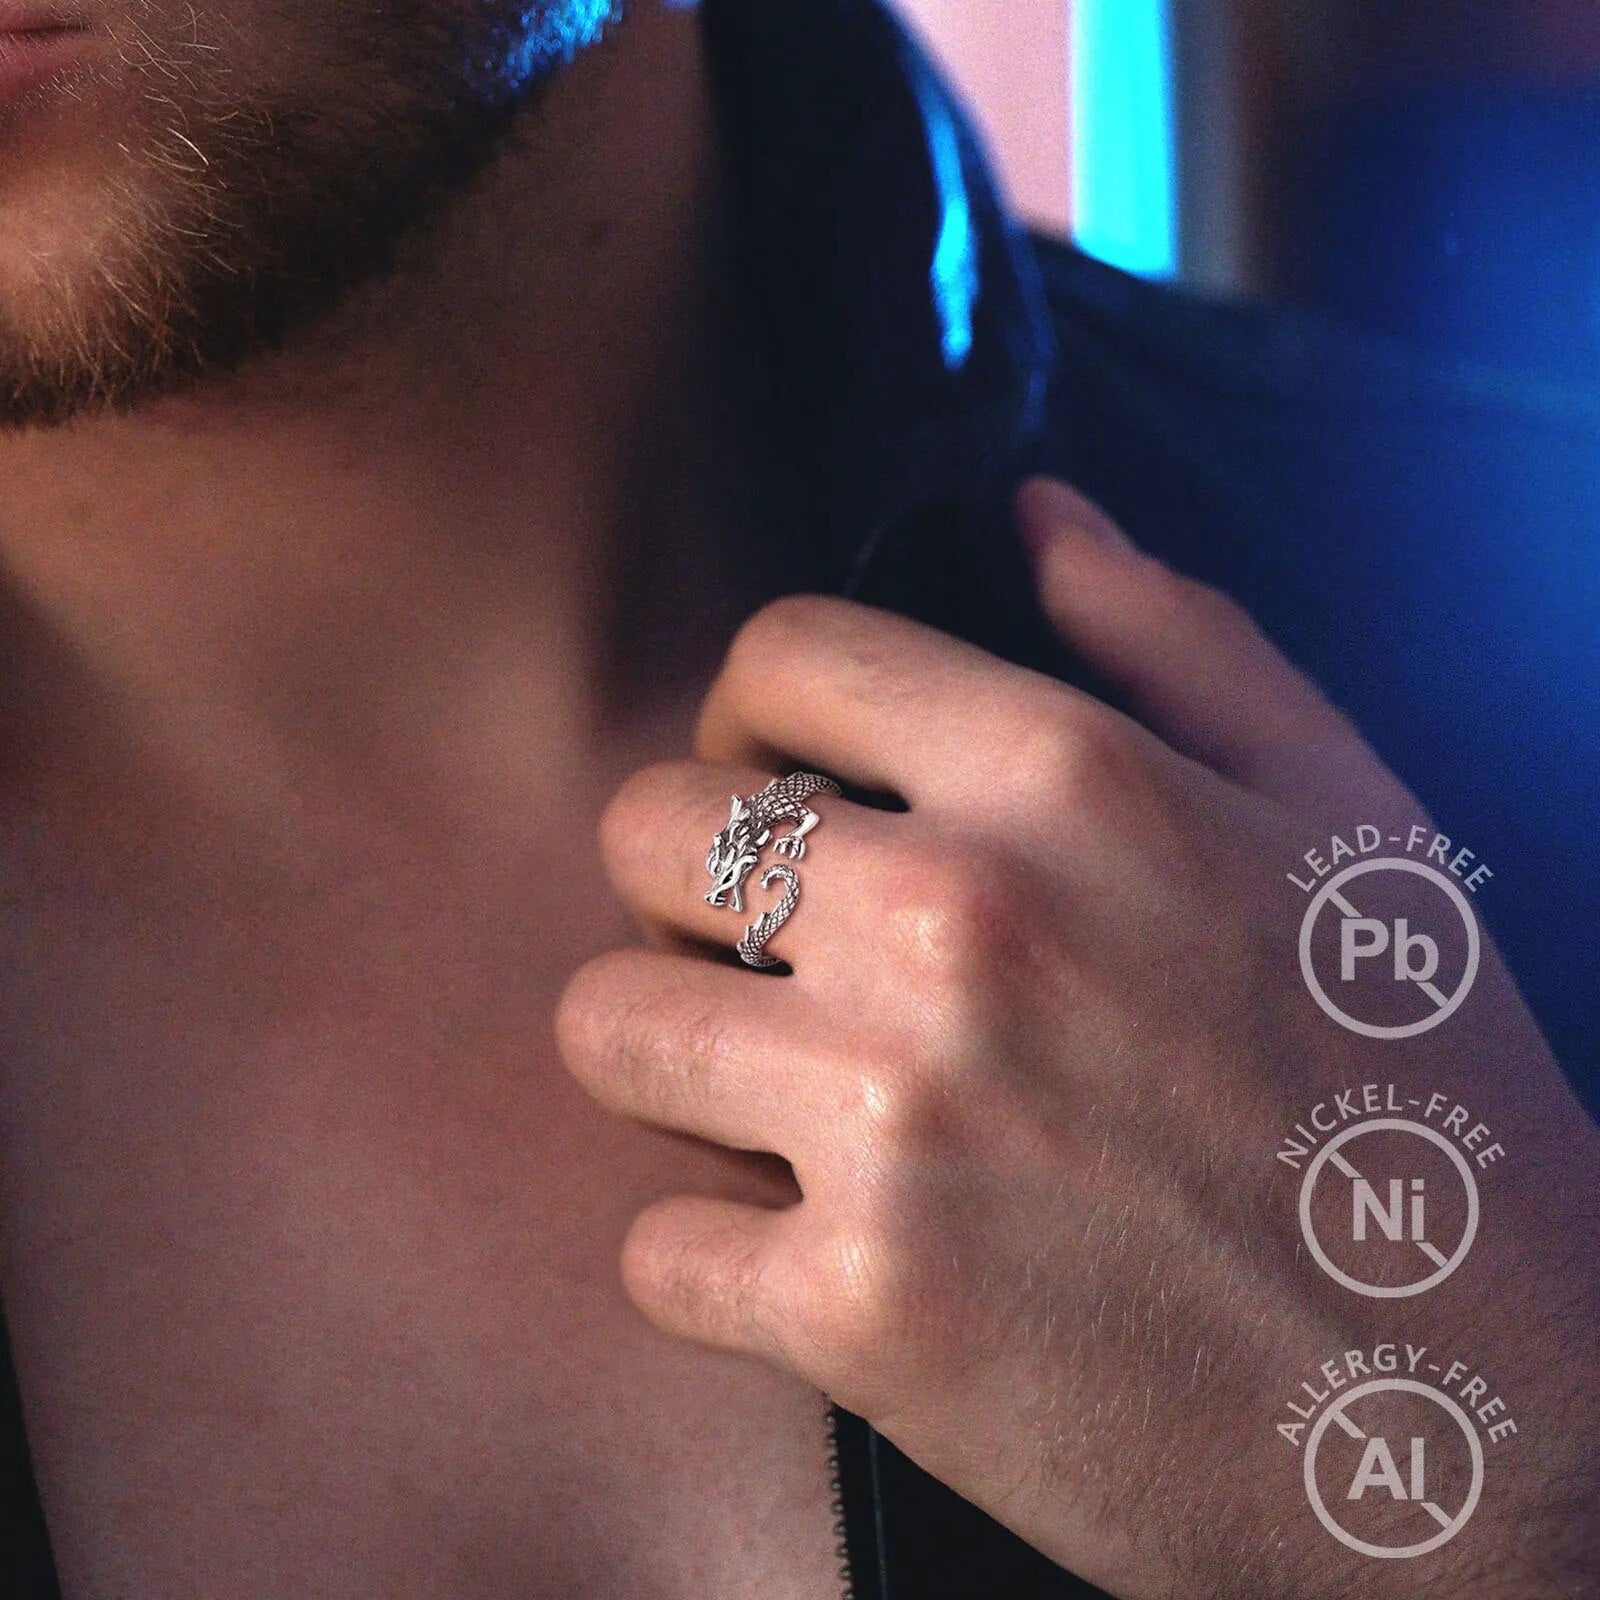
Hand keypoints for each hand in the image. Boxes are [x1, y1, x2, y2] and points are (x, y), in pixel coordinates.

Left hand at [557, 479, 1599, 1598]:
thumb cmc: (1420, 1099)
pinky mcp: (860, 1317)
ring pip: (608, 1024)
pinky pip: (655, 1246)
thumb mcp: (1348, 821)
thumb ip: (1177, 638)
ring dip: (667, 1052)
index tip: (779, 778)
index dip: (752, 712)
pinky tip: (806, 1245)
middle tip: (764, 948)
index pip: (781, 655)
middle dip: (686, 883)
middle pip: (647, 829)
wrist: (1489, 1408)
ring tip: (763, 1089)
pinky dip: (711, 1251)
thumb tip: (1034, 511)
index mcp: (1067, 783)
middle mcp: (959, 929)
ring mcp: (893, 1127)